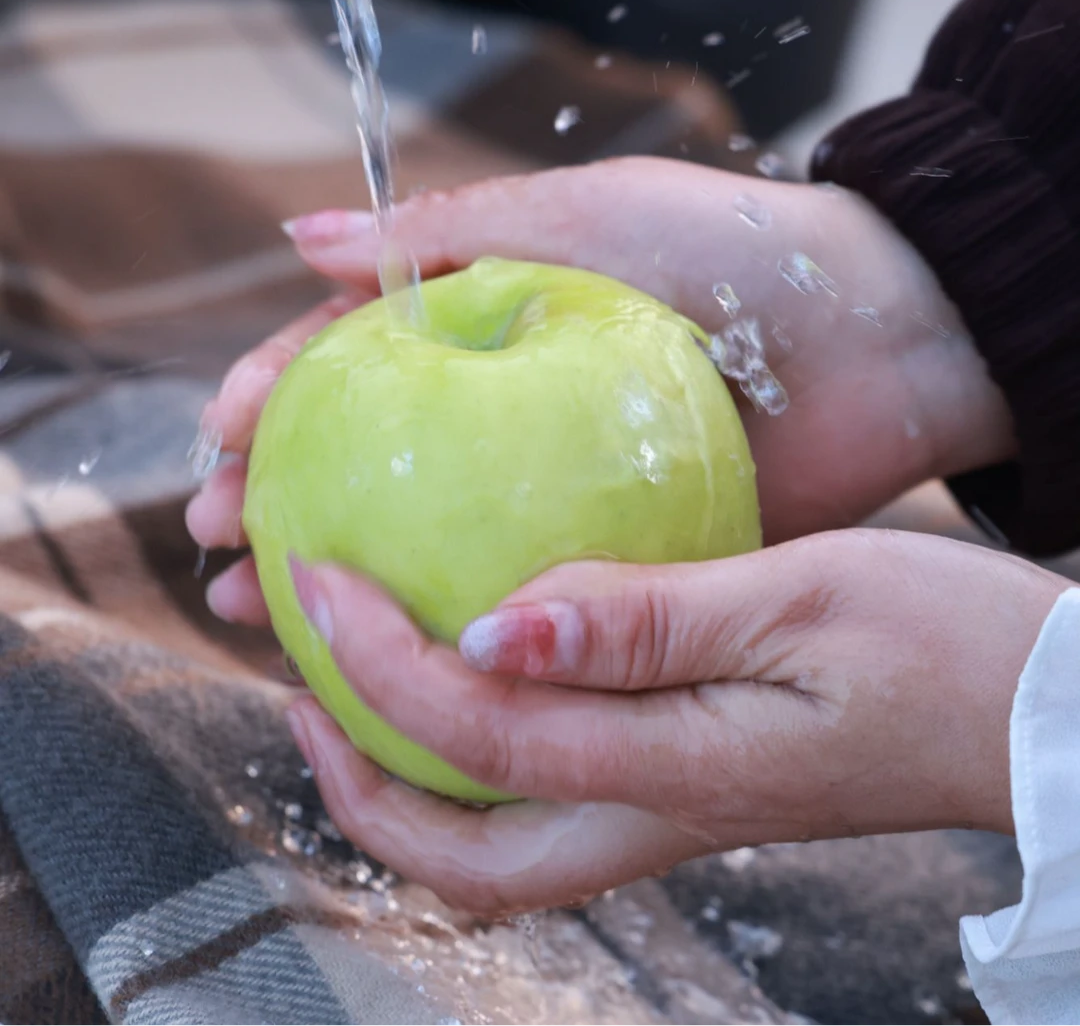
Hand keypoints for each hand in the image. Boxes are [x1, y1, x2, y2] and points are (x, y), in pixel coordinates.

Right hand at [187, 157, 1014, 622]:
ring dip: (332, 583)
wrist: (872, 334)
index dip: (278, 396)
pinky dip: (445, 636)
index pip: (355, 367)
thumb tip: (291, 235)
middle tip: (216, 537)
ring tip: (252, 610)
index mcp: (489, 337)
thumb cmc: (730, 253)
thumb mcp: (582, 216)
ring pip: (419, 550)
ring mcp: (553, 500)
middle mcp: (507, 426)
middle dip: (276, 500)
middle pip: (365, 468)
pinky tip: (382, 663)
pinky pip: (512, 604)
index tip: (223, 437)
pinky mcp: (613, 561)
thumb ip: (447, 230)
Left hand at [283, 528, 1067, 915]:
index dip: (376, 661)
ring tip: (348, 697)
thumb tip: (497, 624)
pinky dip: (476, 762)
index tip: (318, 578)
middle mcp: (658, 816)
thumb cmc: (946, 647)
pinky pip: (547, 801)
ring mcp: (673, 813)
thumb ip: (645, 620)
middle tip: (298, 687)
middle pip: (463, 857)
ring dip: (404, 784)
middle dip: (355, 782)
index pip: (477, 734)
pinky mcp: (690, 786)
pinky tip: (473, 680)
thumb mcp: (800, 600)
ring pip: (496, 848)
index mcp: (677, 769)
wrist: (1035, 712)